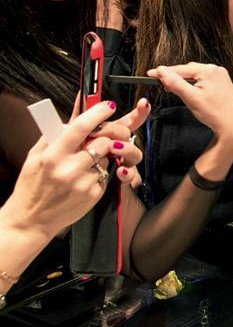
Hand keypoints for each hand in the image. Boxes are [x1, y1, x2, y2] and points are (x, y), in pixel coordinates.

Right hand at [0, 101, 141, 243]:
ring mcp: (84, 183)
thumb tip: (74, 111)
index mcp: (52, 156)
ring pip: (107, 157)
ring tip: (84, 162)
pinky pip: (106, 173)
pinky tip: (83, 178)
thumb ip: (54, 133)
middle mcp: (69, 169)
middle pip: (103, 141)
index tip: (108, 105)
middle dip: (104, 137)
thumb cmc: (31, 185)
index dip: (98, 113)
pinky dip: (99, 172)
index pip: (81, 127)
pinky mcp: (94, 194)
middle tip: (98, 138)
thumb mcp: (35, 156)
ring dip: (101, 155)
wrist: (30, 220)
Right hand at [147, 63, 232, 145]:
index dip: (164, 72)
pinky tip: (190, 91)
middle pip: (188, 70)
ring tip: (173, 89)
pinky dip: (194, 84)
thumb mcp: (191, 98)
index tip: (150, 74)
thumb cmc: (216, 113)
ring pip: (196, 75)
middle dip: (174, 77)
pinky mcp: (222, 84)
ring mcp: (221, 76)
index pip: (180, 69)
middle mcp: (216, 70)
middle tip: (161, 85)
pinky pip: (204, 80)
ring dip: (184, 81)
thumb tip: (161, 71)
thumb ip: (175, 83)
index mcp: (209, 70)